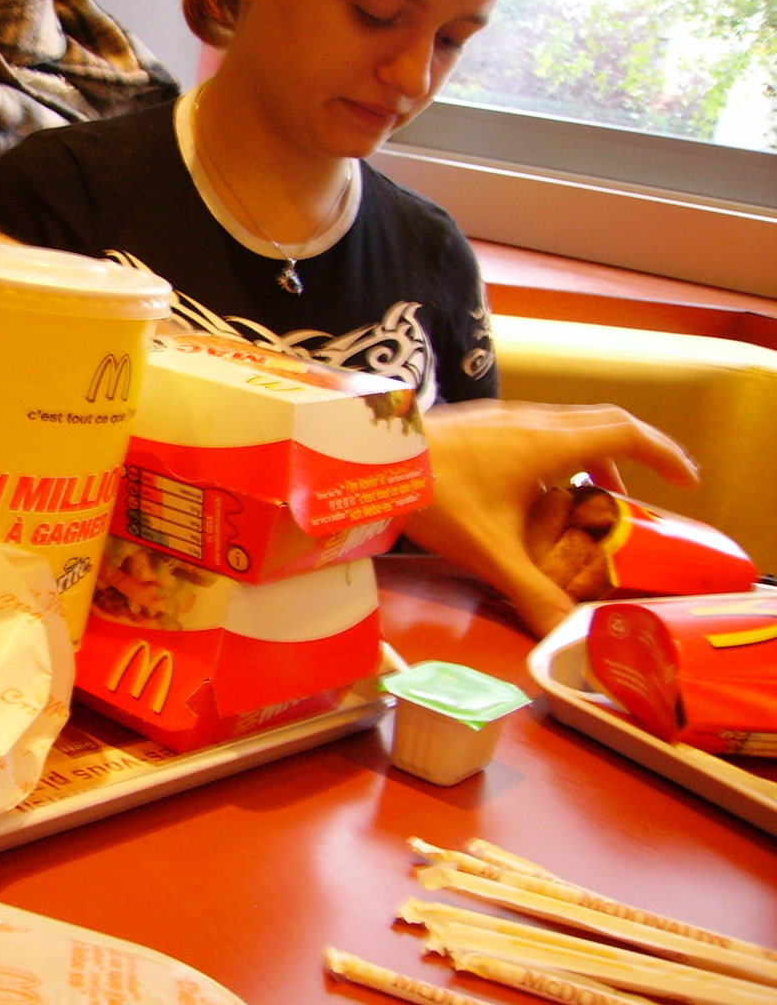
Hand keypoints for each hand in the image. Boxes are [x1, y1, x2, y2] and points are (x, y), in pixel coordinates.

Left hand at [401, 400, 699, 636]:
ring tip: (587, 506)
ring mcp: (500, 418)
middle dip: (630, 462)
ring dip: (587, 461)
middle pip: (601, 427)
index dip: (663, 455)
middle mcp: (530, 421)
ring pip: (564, 428)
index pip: (626, 435)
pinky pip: (533, 434)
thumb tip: (564, 635)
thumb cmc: (434, 494)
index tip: (686, 482)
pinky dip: (553, 459)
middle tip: (639, 502)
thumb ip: (533, 594)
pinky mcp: (476, 425)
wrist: (369, 459)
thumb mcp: (490, 552)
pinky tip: (530, 497)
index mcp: (548, 442)